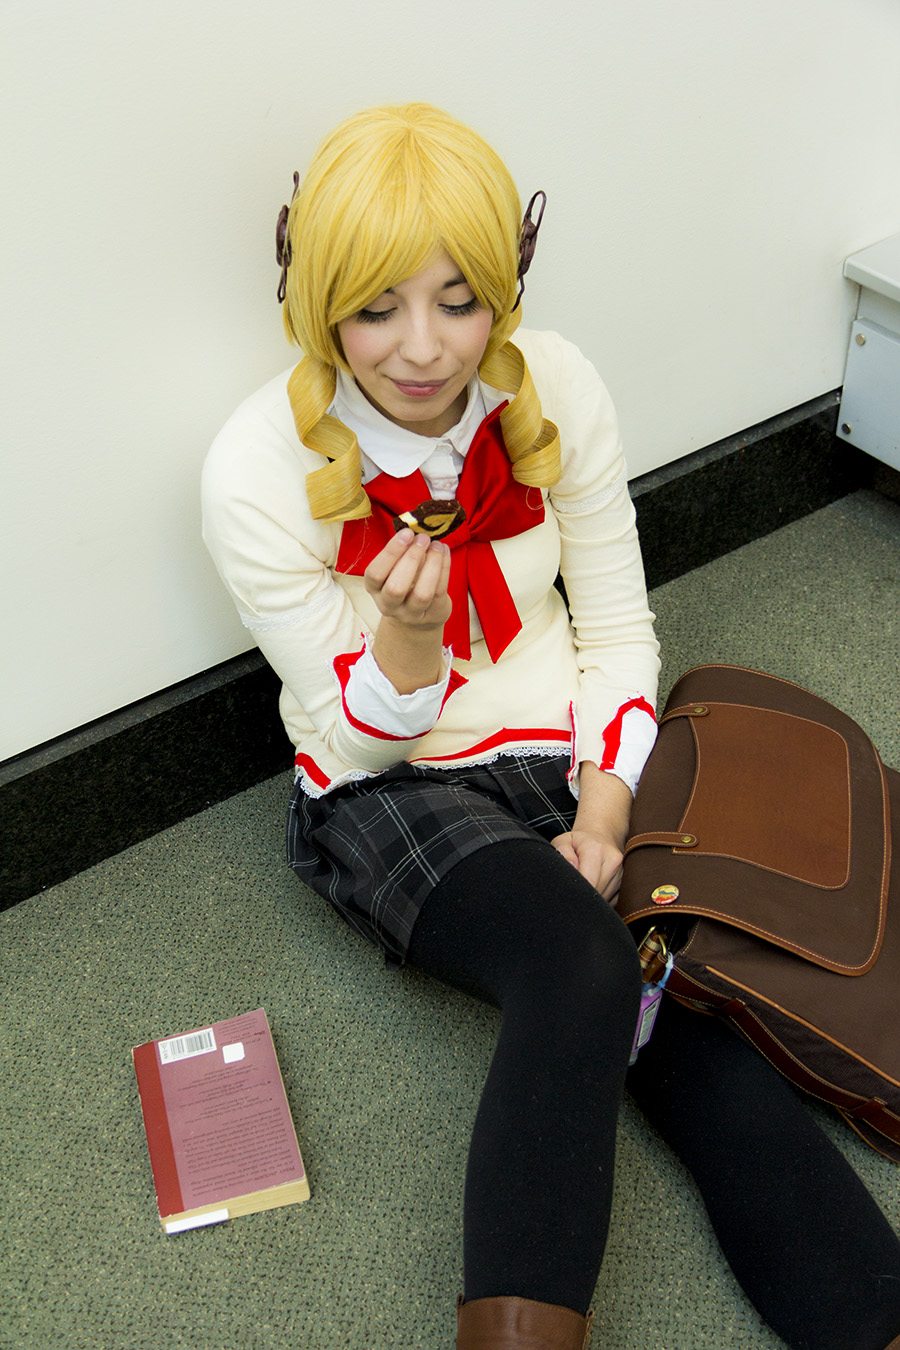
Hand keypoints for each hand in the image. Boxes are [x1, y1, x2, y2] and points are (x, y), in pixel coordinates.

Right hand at [364, 529, 450, 629]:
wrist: (420, 612)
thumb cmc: (405, 580)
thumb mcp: (395, 567)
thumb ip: (401, 551)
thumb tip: (415, 530)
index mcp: (374, 589)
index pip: (375, 574)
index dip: (391, 552)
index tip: (407, 533)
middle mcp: (389, 605)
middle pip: (396, 588)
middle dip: (412, 559)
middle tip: (423, 538)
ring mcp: (411, 614)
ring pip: (422, 594)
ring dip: (432, 565)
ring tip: (436, 545)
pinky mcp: (432, 614)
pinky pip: (440, 591)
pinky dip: (444, 568)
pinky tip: (444, 551)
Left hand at [551, 761, 631, 902]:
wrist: (606, 825)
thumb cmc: (578, 836)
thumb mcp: (561, 842)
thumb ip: (561, 857)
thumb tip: (568, 872)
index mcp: (596, 851)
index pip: (584, 885)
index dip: (574, 892)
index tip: (566, 892)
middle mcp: (614, 862)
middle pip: (596, 896)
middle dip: (583, 897)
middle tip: (572, 892)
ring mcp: (624, 871)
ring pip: (606, 900)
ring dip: (593, 898)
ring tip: (585, 884)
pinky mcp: (629, 879)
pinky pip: (614, 899)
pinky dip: (603, 898)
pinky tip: (596, 887)